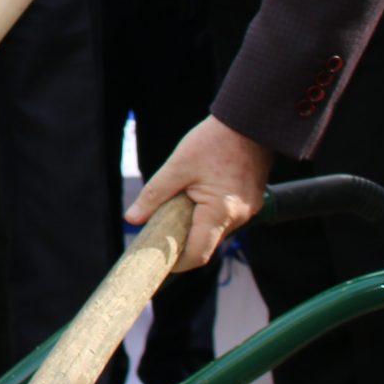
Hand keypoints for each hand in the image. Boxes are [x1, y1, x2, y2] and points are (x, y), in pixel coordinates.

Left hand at [128, 115, 273, 273]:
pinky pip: (227, 217)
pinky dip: (211, 214)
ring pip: (217, 230)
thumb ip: (154, 194)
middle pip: (207, 244)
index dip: (178, 263)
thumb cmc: (213, 141)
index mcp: (220, 212)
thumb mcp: (178, 166)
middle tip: (163, 230)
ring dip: (198, 225)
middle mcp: (239, 217)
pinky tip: (199, 196)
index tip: (161, 261)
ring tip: (181, 205)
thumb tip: (132, 218)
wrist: (248, 121)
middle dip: (185, 241)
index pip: (198, 254)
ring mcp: (249, 210)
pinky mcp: (251, 201)